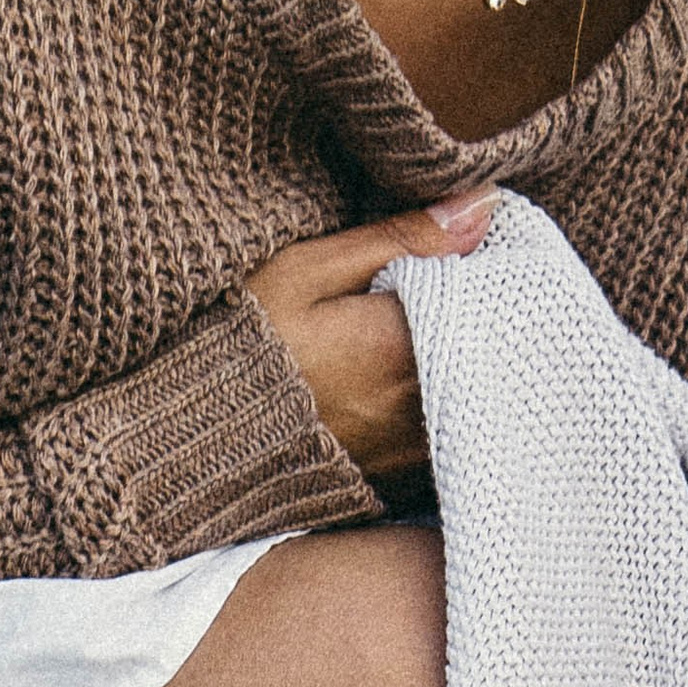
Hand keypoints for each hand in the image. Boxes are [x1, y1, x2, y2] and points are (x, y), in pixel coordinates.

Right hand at [245, 192, 495, 478]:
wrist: (191, 445)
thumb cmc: (238, 348)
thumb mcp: (307, 272)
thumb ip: (401, 240)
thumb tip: (482, 206)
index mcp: (402, 343)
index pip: (491, 298)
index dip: (495, 271)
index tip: (486, 250)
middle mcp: (421, 404)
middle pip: (496, 349)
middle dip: (493, 317)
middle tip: (472, 288)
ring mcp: (415, 449)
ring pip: (484, 394)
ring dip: (480, 362)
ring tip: (443, 334)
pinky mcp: (405, 480)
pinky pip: (460, 436)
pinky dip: (458, 405)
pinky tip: (424, 384)